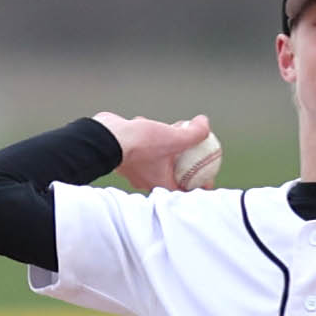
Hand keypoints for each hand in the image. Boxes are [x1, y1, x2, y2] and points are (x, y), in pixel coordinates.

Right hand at [94, 111, 211, 192]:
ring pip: (158, 159)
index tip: (209, 177)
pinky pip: (144, 148)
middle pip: (173, 175)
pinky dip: (149, 138)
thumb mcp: (174, 137)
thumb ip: (194, 133)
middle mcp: (147, 181)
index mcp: (161, 184)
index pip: (186, 191)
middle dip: (185, 162)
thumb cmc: (139, 144)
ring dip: (166, 146)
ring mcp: (136, 170)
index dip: (200, 186)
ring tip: (174, 130)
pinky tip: (149, 124)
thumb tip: (205, 124)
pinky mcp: (127, 157)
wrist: (106, 137)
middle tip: (195, 150)